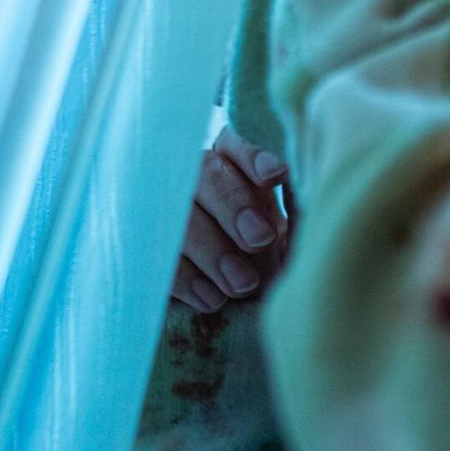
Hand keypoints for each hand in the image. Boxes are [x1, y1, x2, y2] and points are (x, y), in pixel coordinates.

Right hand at [174, 123, 291, 311]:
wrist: (238, 306)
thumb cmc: (270, 263)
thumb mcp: (290, 239)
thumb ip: (298, 214)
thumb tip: (303, 191)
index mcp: (232, 166)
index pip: (236, 144)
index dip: (253, 157)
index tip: (277, 176)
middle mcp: (195, 179)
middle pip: (205, 174)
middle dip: (233, 205)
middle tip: (260, 238)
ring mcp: (163, 212)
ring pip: (179, 215)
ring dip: (212, 250)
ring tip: (243, 285)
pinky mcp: (146, 250)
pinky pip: (157, 256)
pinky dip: (187, 279)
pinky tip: (213, 299)